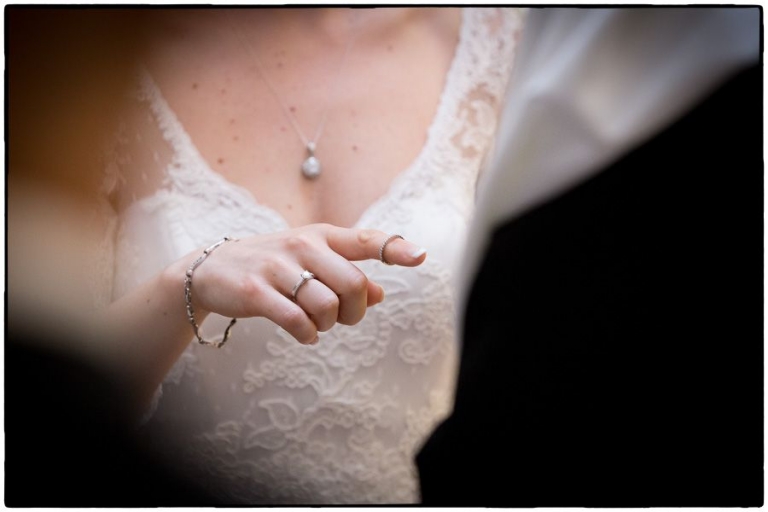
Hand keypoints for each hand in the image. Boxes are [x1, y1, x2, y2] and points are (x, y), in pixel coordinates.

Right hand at [180, 224, 426, 344]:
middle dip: (355, 310)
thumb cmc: (274, 266)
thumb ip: (346, 274)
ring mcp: (278, 267)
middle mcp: (302, 245)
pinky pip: (297, 321)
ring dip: (328, 324)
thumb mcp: (311, 262)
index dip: (395, 248)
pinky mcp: (257, 292)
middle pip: (353, 284)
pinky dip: (308, 334)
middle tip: (343, 318)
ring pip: (326, 305)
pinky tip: (304, 334)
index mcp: (321, 236)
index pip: (365, 239)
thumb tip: (381, 294)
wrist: (212, 270)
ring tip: (317, 324)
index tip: (420, 257)